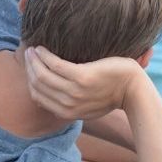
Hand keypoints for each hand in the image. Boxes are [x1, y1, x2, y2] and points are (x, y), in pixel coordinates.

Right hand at [24, 46, 143, 120]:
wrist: (133, 90)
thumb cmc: (112, 94)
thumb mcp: (86, 106)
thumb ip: (69, 103)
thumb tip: (52, 95)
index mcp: (67, 113)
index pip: (37, 96)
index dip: (29, 80)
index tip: (29, 67)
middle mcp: (68, 105)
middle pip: (37, 84)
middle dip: (29, 67)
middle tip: (28, 53)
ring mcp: (75, 92)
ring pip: (43, 74)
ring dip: (34, 59)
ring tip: (33, 49)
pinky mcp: (83, 77)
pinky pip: (55, 64)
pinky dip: (45, 55)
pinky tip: (43, 48)